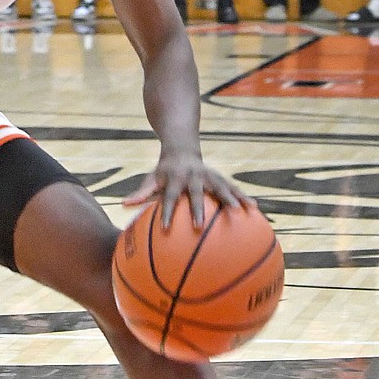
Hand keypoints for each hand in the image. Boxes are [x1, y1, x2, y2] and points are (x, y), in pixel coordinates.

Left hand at [124, 151, 250, 227]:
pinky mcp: (220, 178)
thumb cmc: (164, 171)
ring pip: (221, 188)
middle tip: (199, 226)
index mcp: (175, 179)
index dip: (168, 212)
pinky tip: (255, 209)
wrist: (181, 149)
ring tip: (240, 212)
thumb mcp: (152, 179)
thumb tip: (123, 205)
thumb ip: (141, 193)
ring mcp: (209, 176)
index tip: (166, 229)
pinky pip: (233, 188)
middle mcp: (193, 177)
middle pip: (196, 194)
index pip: (170, 198)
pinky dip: (243, 197)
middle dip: (198, 210)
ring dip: (230, 199)